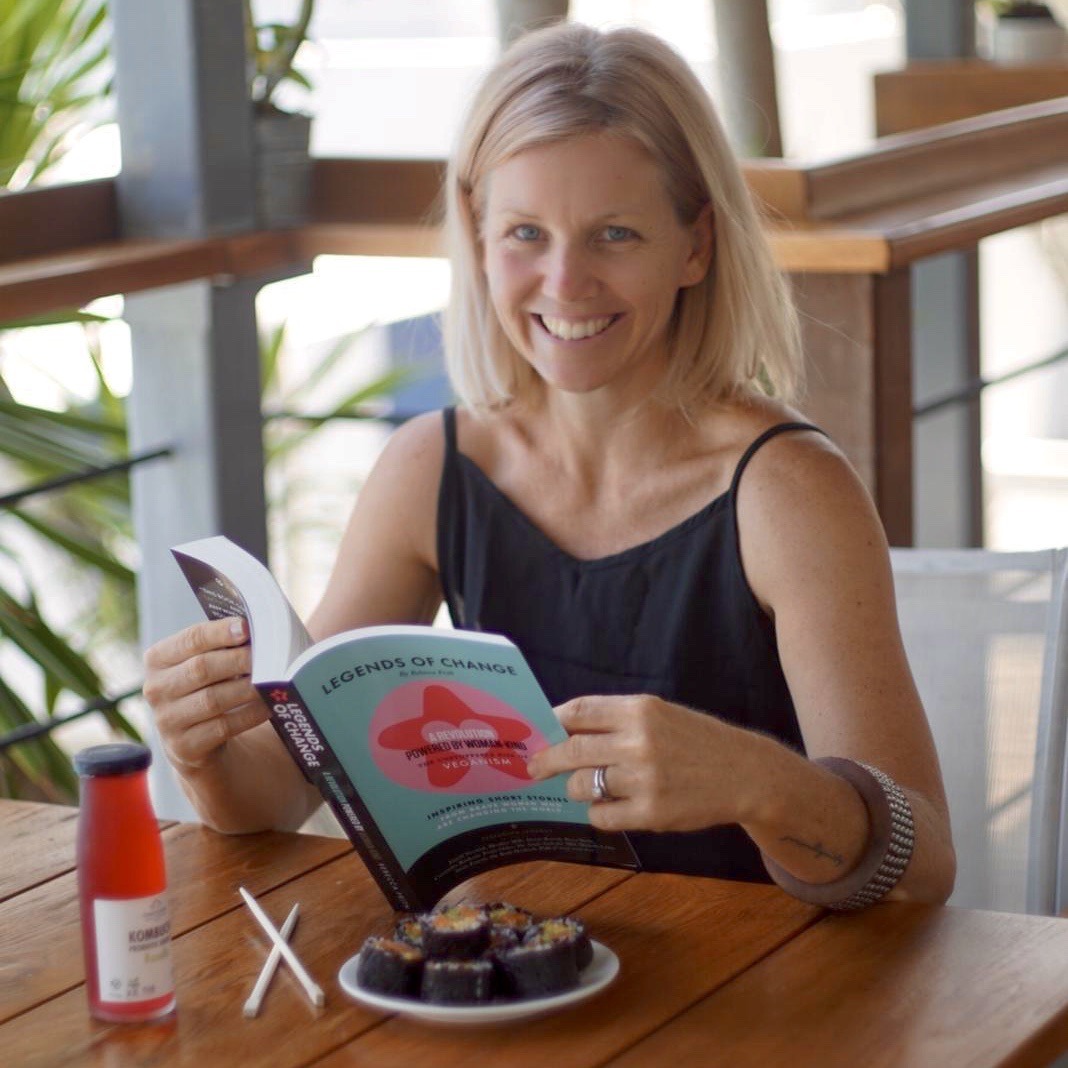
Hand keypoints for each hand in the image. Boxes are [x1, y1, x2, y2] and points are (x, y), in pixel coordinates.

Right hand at [142, 617, 268, 772]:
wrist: (200, 741)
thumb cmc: (211, 688)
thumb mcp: (207, 663)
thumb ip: (224, 645)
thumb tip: (260, 630)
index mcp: (158, 659)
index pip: (190, 640)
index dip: (219, 633)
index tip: (246, 628)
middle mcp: (155, 689)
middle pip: (201, 668)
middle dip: (238, 660)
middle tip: (270, 654)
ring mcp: (167, 720)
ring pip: (212, 699)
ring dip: (247, 688)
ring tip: (274, 679)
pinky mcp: (184, 747)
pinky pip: (223, 727)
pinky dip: (250, 714)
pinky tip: (269, 706)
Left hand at [525, 694, 766, 832]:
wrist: (745, 773)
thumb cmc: (696, 740)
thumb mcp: (660, 714)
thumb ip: (616, 720)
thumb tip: (563, 730)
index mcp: (639, 710)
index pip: (578, 711)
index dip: (552, 721)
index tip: (539, 731)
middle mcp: (639, 742)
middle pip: (570, 750)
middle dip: (545, 760)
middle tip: (533, 767)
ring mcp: (644, 780)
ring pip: (581, 786)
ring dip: (574, 788)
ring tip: (583, 787)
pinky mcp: (651, 813)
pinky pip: (601, 815)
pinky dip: (598, 812)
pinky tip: (610, 805)